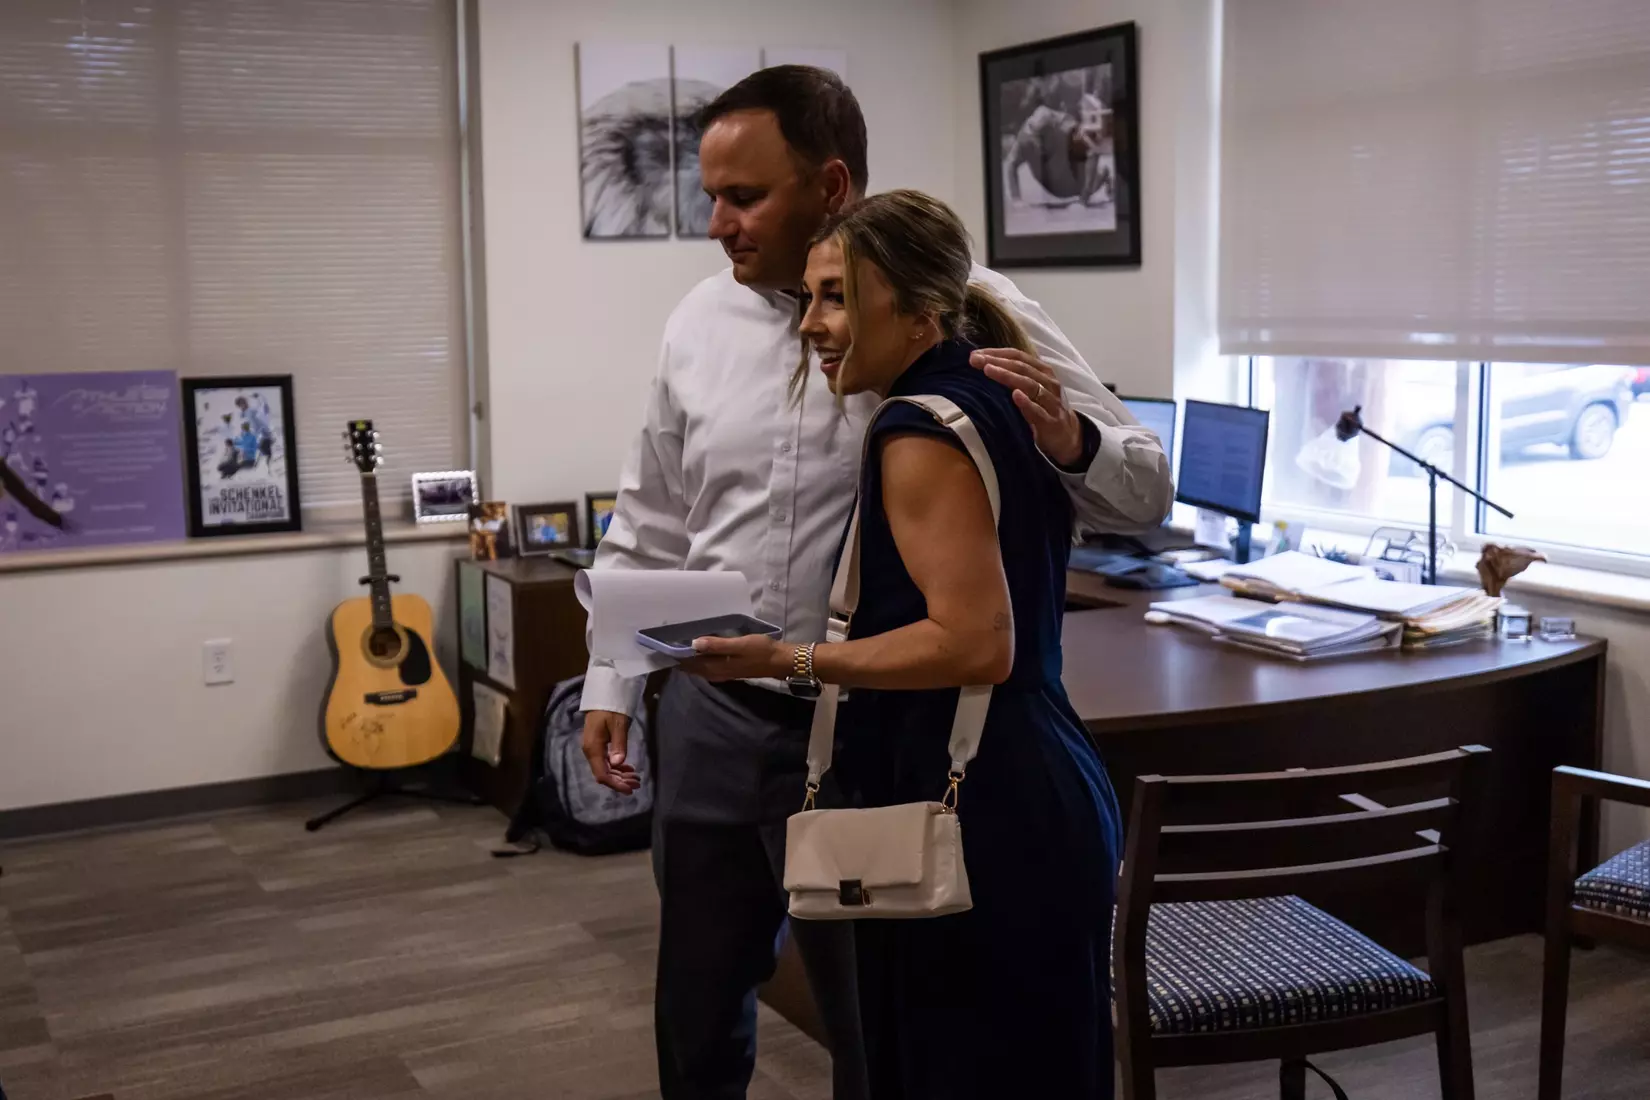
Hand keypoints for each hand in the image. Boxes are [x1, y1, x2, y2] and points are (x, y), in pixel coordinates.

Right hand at [581, 710, 640, 795]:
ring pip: (606, 769)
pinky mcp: (598, 744)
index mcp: (593, 748)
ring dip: (620, 775)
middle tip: (637, 783)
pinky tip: (628, 768)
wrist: (603, 694)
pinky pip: (606, 761)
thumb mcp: (618, 724)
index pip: (602, 774)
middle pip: (604, 774)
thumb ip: (619, 744)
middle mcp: (590, 751)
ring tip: (636, 778)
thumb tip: (619, 763)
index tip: (629, 789)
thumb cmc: (610, 707)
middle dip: (620, 781)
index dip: (615, 784)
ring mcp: (593, 748)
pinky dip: (618, 767)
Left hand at [678, 635, 790, 682]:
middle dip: (679, 659)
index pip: (690, 663)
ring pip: (699, 668)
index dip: (676, 656)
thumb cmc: (760, 650)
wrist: (778, 661)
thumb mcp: (739, 644)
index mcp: (716, 667)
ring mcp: (722, 673)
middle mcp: (716, 673)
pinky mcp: (728, 671)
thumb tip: (694, 643)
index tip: (663, 646)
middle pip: (692, 668)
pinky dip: (699, 661)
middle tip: (667, 645)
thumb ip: (717, 645)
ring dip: (688, 661)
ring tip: (678, 648)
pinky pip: (707, 667)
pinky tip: (698, 653)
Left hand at [970, 347, 1084, 467]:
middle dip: (997, 362)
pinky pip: (1039, 411)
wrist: (1066, 436)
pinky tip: (1015, 395)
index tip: (976, 354)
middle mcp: (1048, 382)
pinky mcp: (1052, 422)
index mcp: (1041, 371)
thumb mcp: (1030, 389)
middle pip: (1021, 367)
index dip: (997, 353)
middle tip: (976, 360)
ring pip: (1030, 384)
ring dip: (1008, 376)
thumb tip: (982, 364)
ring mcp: (1051, 401)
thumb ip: (1012, 377)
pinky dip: (1027, 403)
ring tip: (989, 370)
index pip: (1018, 356)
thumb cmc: (1042, 408)